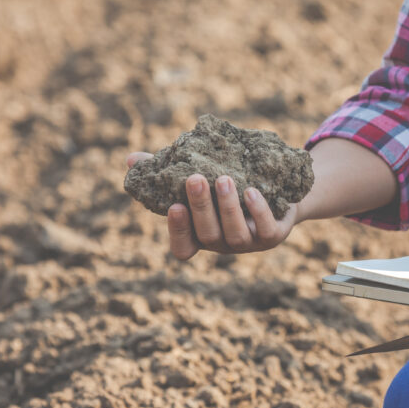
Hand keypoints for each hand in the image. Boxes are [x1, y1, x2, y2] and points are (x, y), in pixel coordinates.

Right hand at [126, 152, 297, 259]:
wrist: (277, 187)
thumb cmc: (229, 182)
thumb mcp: (199, 176)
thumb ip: (166, 172)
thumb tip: (131, 160)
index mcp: (201, 234)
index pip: (183, 248)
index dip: (178, 232)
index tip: (173, 206)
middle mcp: (223, 243)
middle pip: (208, 235)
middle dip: (201, 208)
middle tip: (195, 178)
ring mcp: (249, 242)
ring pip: (235, 234)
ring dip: (227, 207)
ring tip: (224, 179)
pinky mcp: (274, 235)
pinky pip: (266, 229)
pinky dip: (258, 211)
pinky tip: (251, 191)